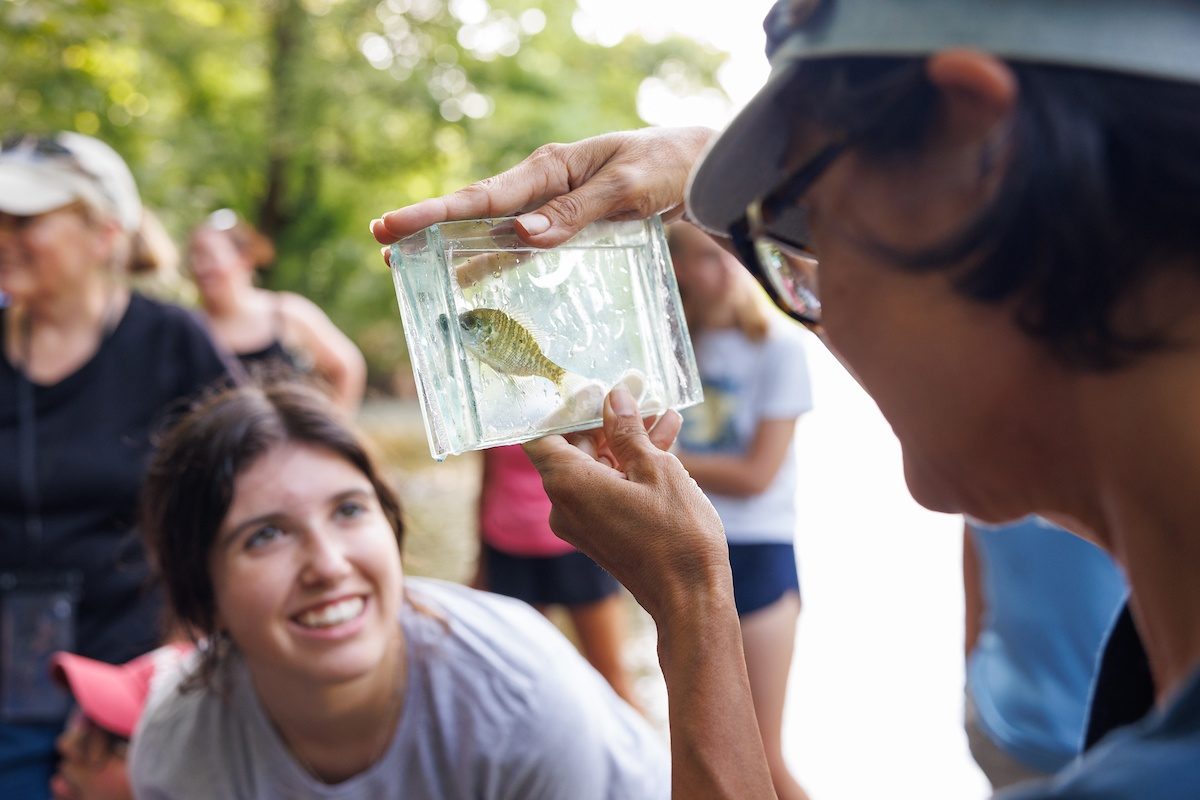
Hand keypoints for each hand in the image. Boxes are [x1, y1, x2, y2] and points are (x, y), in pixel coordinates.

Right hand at [371, 127, 715, 251]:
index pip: (484, 196)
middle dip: (427, 226)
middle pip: (475, 210)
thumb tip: (522, 236)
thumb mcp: (626, 190)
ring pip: (489, 228)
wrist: (699, 169)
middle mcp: (542, 184)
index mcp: (551, 168)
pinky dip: (488, 258)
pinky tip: (465, 277)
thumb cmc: (666, 169)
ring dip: (450, 245)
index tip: (393, 226)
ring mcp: (549, 204)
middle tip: (382, 244)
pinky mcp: (562, 222)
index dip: (436, 214)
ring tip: (406, 263)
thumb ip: (576, 213)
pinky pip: (517, 243)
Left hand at [523, 386, 730, 622]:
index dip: (562, 408)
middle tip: (637, 394)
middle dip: (607, 421)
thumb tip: (614, 398)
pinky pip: (607, 490)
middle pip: (573, 449)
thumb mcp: (656, 469)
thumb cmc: (675, 534)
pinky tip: (666, 443)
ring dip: (627, 442)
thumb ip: (628, 431)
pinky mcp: (602, 534)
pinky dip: (630, 469)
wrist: (691, 598)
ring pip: (597, 468)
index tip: (589, 389)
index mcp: (567, 484)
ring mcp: (582, 523)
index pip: (540, 434)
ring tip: (663, 414)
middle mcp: (564, 505)